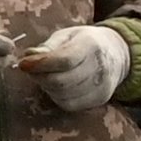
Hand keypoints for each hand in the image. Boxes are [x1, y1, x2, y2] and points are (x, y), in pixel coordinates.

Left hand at [11, 23, 130, 113]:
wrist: (116, 54)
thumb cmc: (84, 42)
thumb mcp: (67, 36)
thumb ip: (48, 46)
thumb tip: (29, 56)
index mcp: (92, 46)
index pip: (64, 60)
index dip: (41, 64)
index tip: (23, 63)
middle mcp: (101, 67)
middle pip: (62, 81)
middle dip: (40, 76)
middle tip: (30, 69)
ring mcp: (102, 86)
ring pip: (64, 95)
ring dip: (47, 87)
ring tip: (45, 75)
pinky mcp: (100, 99)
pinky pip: (70, 104)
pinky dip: (57, 96)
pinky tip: (56, 86)